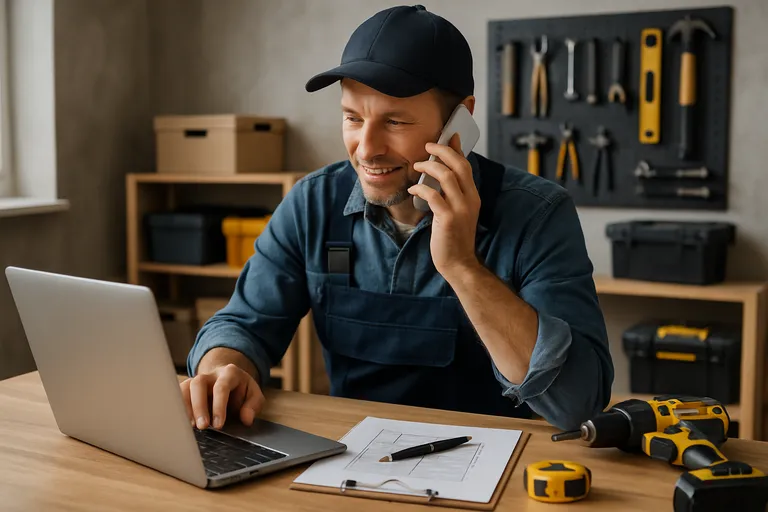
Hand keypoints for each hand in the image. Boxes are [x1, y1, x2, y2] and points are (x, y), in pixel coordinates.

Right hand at [179, 363, 264, 429]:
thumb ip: (253, 405)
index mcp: (230, 373)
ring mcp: (197, 380)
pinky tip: (182, 422)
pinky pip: (177, 394)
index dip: (219, 406)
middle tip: (203, 426)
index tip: (219, 425)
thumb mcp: (254, 395)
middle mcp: (211, 374)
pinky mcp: (187, 388)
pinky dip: (178, 408)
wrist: (230, 380)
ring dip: (185, 408)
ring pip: (185, 388)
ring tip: (191, 426)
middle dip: (199, 406)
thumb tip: (246, 419)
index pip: (221, 387)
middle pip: (199, 384)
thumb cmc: (241, 390)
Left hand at [409, 133, 481, 280]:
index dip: (457, 149)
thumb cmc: (454, 238)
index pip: (466, 165)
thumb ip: (453, 194)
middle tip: (428, 145)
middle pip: (459, 165)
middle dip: (442, 151)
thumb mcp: (458, 212)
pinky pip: (433, 196)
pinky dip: (420, 189)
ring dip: (429, 167)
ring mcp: (460, 209)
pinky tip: (412, 190)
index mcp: (473, 196)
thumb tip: (441, 176)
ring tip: (417, 166)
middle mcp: (470, 200)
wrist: (459, 263)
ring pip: (447, 176)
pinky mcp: (448, 219)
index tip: (449, 136)